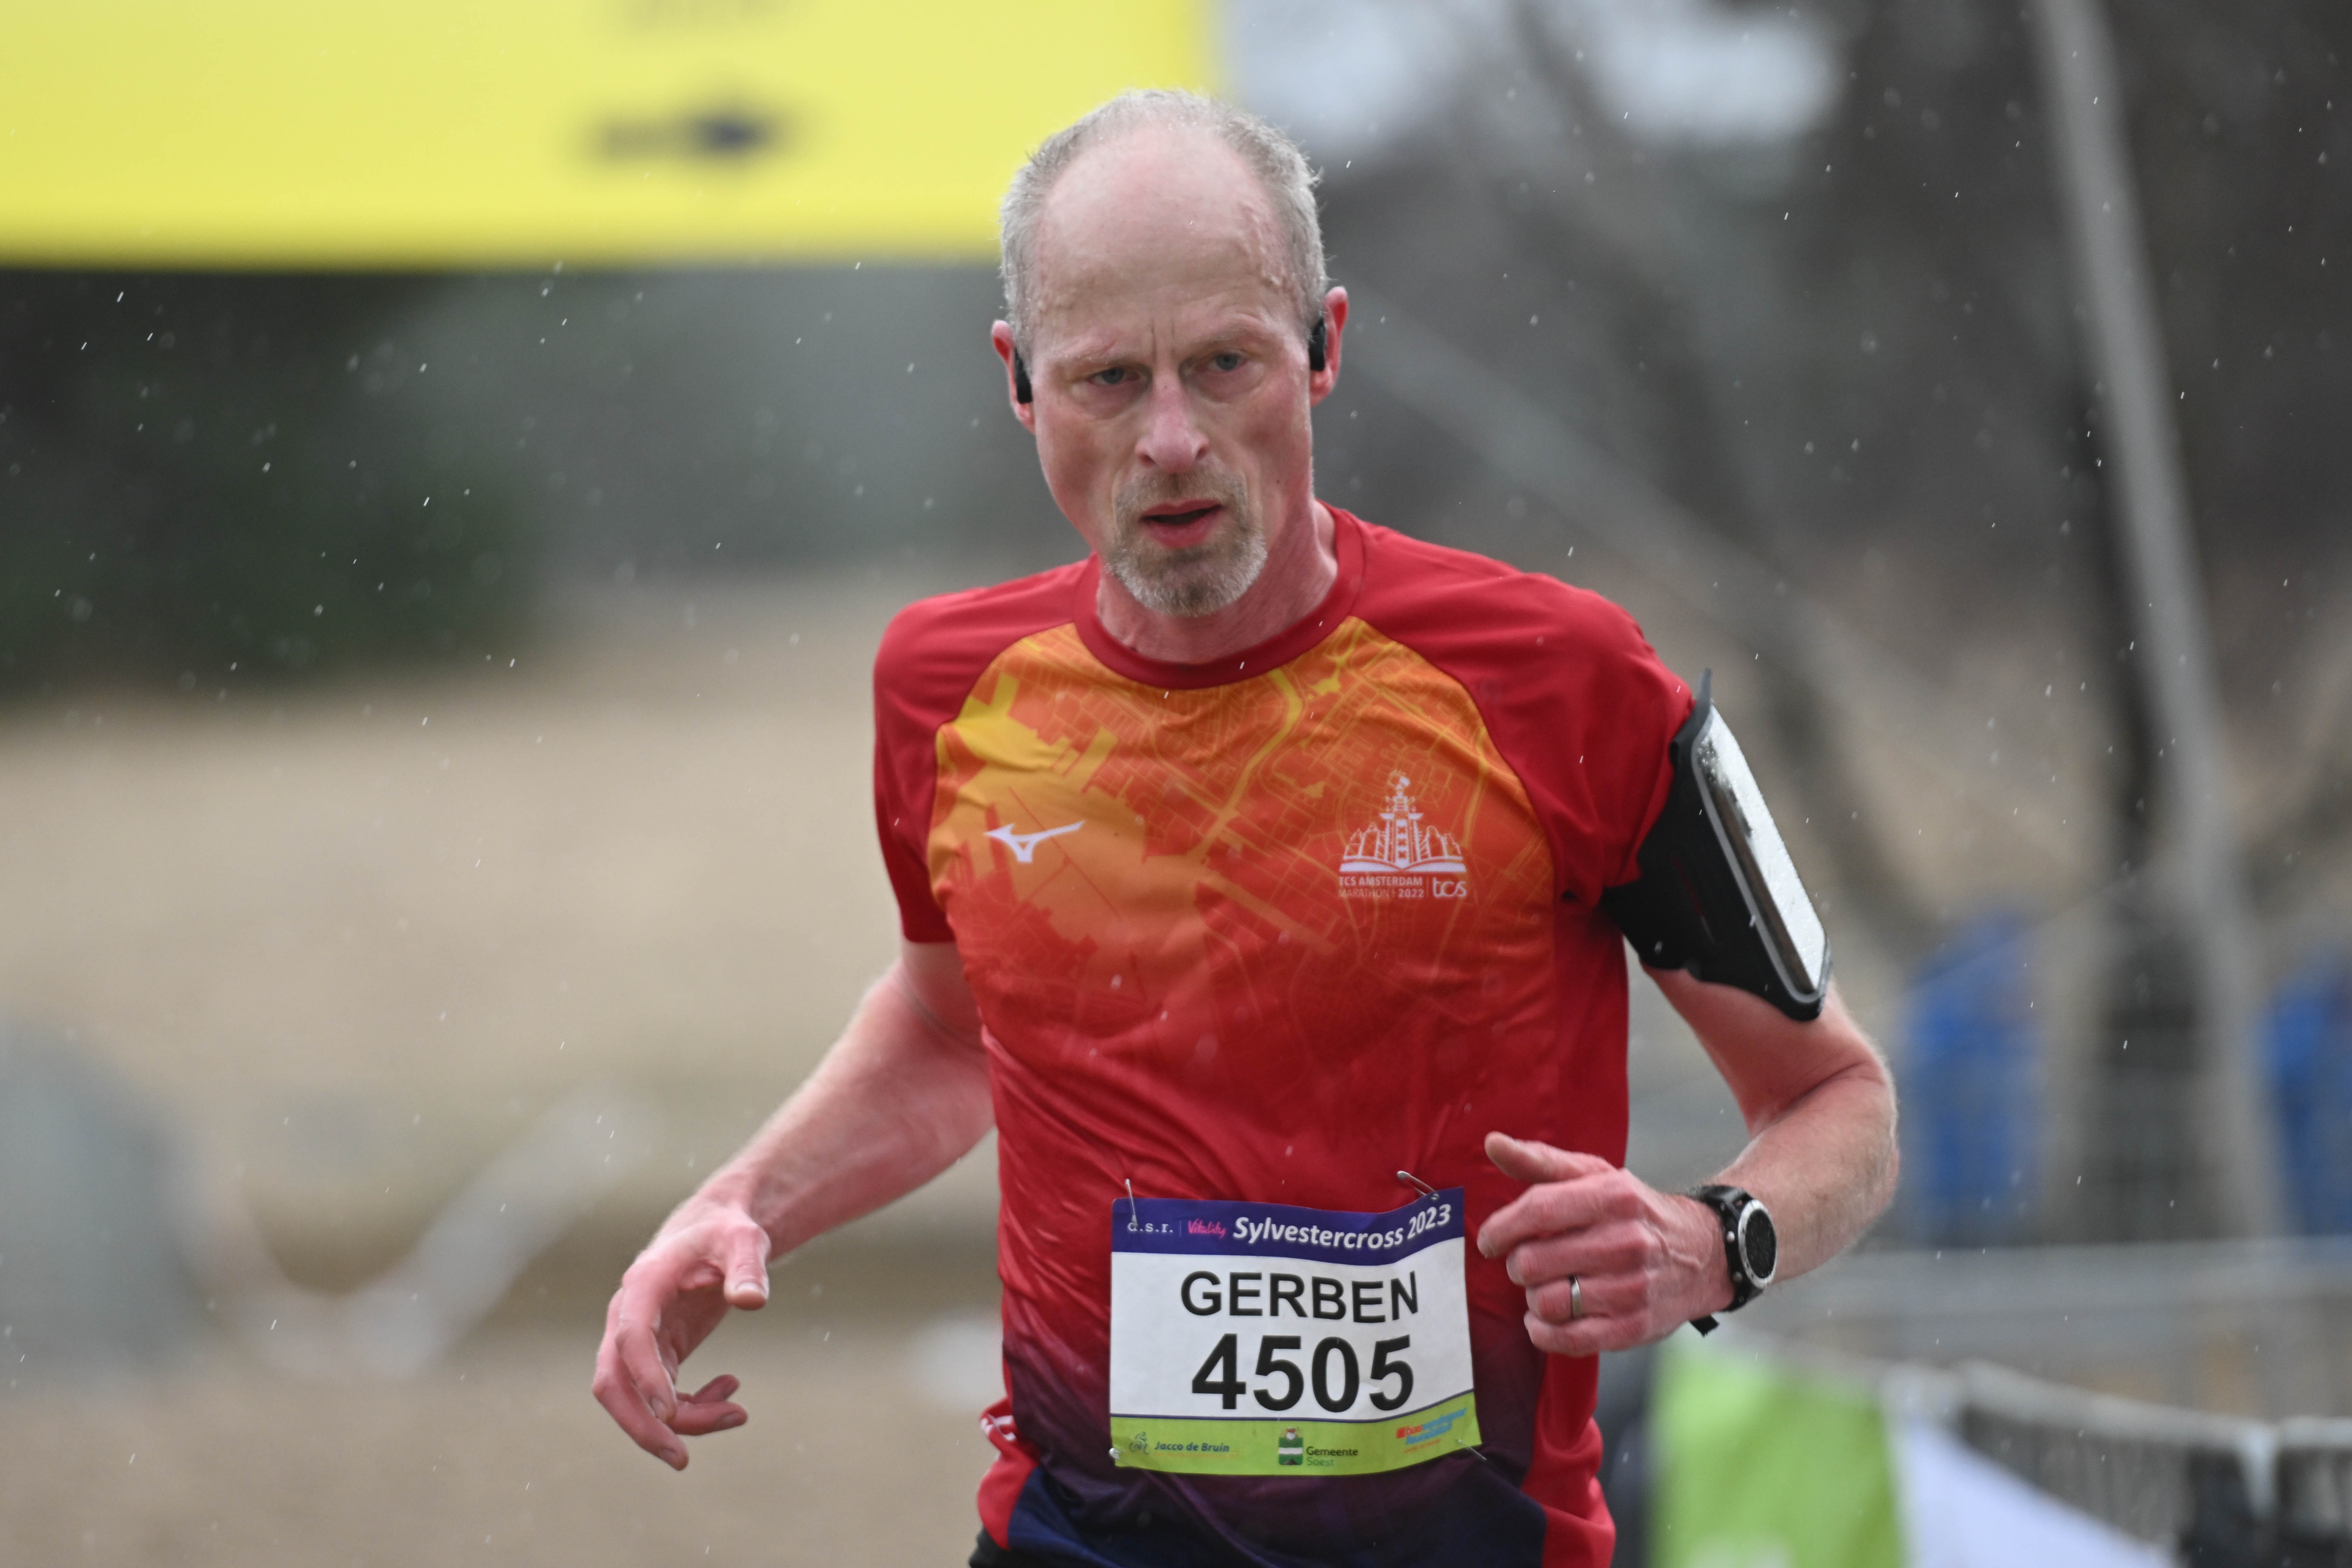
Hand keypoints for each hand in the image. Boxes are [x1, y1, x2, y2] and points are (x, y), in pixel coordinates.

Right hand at [590, 1198, 772, 1468]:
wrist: (716, 1233)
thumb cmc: (727, 1233)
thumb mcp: (744, 1240)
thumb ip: (748, 1267)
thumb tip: (751, 1301)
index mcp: (644, 1285)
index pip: (631, 1339)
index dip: (646, 1377)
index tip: (670, 1414)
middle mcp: (629, 1316)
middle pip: (613, 1382)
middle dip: (640, 1425)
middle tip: (681, 1459)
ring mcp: (639, 1340)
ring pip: (638, 1398)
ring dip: (683, 1420)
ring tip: (738, 1414)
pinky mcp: (657, 1355)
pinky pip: (663, 1395)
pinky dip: (694, 1406)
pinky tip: (731, 1388)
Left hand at [1476, 1133, 1727, 1355]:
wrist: (1705, 1254)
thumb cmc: (1634, 1212)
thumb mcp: (1595, 1175)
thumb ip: (1540, 1161)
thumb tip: (1493, 1143)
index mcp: (1614, 1197)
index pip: (1538, 1211)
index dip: (1501, 1228)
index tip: (1490, 1240)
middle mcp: (1626, 1242)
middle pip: (1533, 1261)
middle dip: (1518, 1264)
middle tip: (1528, 1261)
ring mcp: (1633, 1288)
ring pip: (1547, 1302)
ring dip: (1533, 1297)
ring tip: (1548, 1285)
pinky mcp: (1634, 1327)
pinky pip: (1566, 1339)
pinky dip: (1544, 1331)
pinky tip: (1547, 1316)